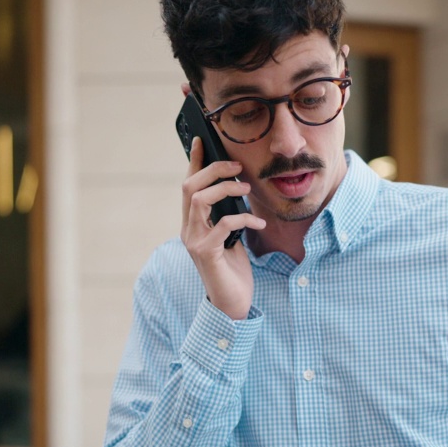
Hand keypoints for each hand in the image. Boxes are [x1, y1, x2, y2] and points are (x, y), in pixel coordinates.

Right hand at [181, 136, 266, 319]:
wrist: (232, 305)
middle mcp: (188, 229)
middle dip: (214, 170)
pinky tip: (259, 223)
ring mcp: (194, 241)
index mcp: (192, 223)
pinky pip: (223, 224)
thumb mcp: (230, 237)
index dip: (194, 162)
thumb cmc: (232, 270)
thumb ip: (226, 215)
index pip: (188, 186)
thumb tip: (237, 190)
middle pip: (190, 186)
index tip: (202, 141)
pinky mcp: (206, 253)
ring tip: (247, 191)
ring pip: (200, 200)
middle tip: (237, 167)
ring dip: (226, 190)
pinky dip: (244, 218)